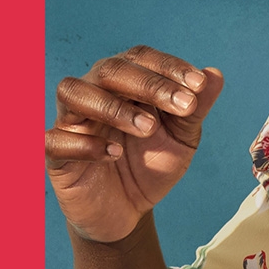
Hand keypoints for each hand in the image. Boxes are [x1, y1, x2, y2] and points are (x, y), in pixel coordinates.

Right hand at [45, 45, 223, 243]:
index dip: (170, 66)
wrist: (131, 211)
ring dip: (113, 106)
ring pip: (73, 92)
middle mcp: (95, 92)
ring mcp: (72, 122)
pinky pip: (54, 139)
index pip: (141, 57)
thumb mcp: (183, 137)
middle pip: (110, 69)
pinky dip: (83, 143)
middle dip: (149, 84)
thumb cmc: (153, 164)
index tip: (199, 85)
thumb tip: (214, 73)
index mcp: (126, 82)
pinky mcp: (55, 155)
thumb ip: (197, 107)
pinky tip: (114, 155)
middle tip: (183, 105)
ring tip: (147, 128)